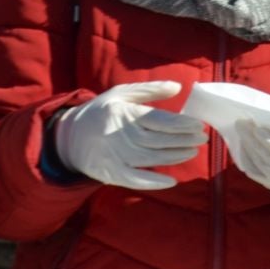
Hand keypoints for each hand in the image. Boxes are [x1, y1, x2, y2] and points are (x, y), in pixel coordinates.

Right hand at [52, 81, 205, 189]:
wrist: (68, 136)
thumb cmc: (101, 112)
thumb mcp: (121, 94)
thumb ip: (150, 90)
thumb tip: (178, 87)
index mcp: (123, 113)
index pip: (158, 120)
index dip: (180, 124)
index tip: (198, 125)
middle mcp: (119, 134)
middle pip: (158, 139)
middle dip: (183, 140)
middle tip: (202, 139)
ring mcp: (114, 155)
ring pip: (151, 158)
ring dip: (175, 157)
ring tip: (193, 152)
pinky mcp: (110, 172)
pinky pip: (134, 179)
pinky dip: (153, 181)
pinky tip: (171, 181)